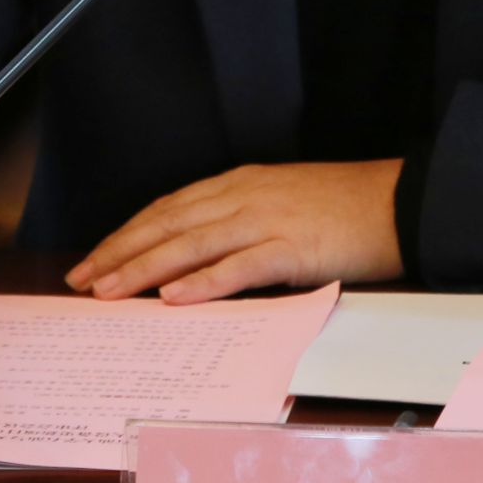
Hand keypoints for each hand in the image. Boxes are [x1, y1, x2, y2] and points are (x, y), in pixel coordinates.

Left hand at [65, 160, 404, 302]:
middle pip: (169, 223)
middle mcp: (245, 196)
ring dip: (145, 268)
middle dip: (120, 252)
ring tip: (110, 290)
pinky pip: (240, 266)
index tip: (94, 258)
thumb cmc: (344, 209)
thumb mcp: (282, 205)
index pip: (169, 208)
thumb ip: (240, 226)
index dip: (127, 234)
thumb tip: (194, 261)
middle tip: (82, 280)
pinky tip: (176, 298)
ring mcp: (268, 219)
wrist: (400, 202)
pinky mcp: (293, 247)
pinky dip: (203, 282)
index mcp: (241, 184)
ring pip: (192, 243)